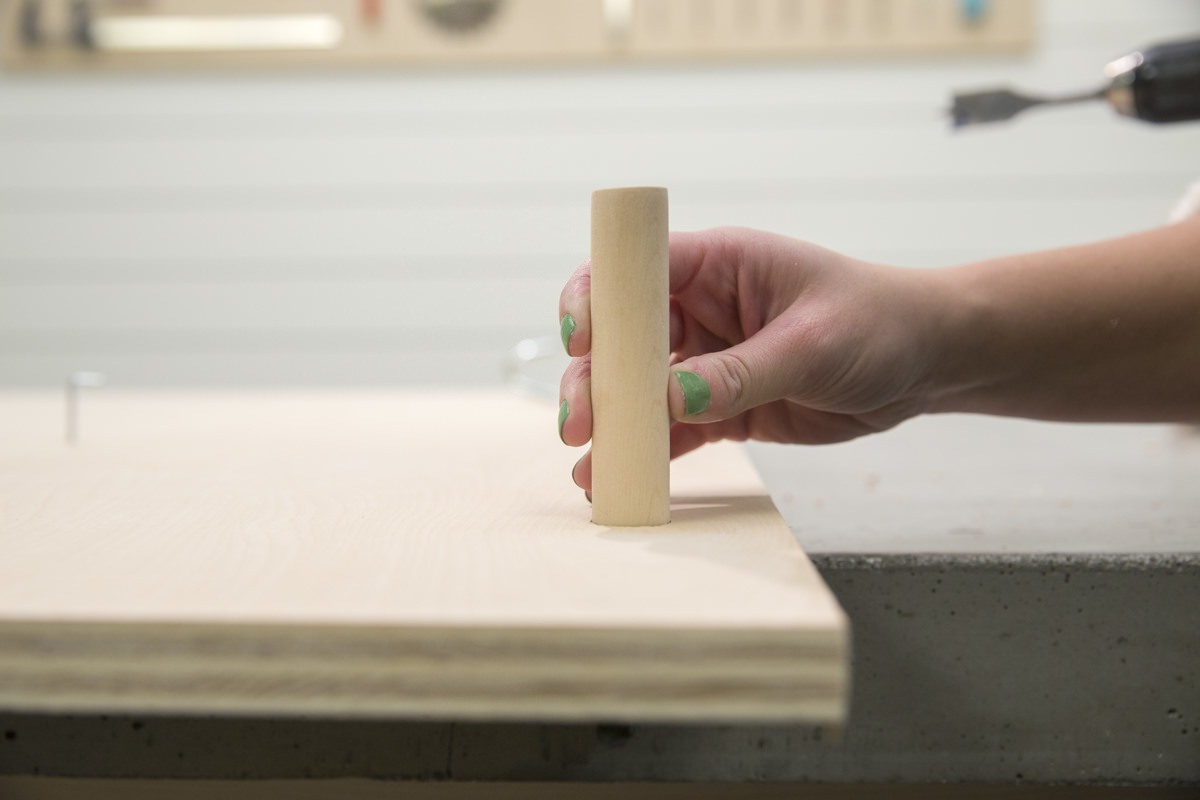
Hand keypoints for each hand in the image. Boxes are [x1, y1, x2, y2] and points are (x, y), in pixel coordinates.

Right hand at [558, 227, 945, 490]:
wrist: (926, 362)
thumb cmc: (879, 323)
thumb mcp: (813, 343)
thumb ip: (742, 372)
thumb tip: (673, 398)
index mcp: (718, 265)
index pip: (634, 270)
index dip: (597, 300)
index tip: (580, 341)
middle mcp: (701, 308)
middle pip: (622, 337)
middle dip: (594, 377)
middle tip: (579, 422)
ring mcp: (709, 359)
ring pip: (639, 388)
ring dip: (612, 421)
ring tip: (589, 462)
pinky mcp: (723, 406)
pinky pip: (673, 428)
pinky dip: (647, 452)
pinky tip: (618, 476)